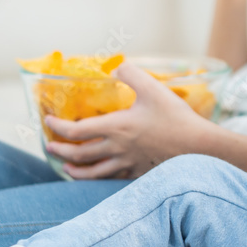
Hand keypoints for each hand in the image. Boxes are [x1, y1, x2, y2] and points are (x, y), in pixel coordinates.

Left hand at [43, 63, 216, 179]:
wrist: (198, 147)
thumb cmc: (175, 117)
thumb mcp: (153, 88)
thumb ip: (131, 73)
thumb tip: (115, 67)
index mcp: (116, 127)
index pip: (76, 131)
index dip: (57, 127)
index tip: (48, 121)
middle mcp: (116, 148)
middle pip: (79, 154)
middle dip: (60, 149)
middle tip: (50, 145)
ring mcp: (127, 163)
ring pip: (92, 173)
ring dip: (74, 170)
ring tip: (66, 167)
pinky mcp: (138, 172)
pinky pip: (111, 179)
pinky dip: (97, 178)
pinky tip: (98, 175)